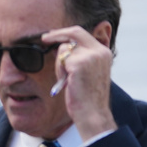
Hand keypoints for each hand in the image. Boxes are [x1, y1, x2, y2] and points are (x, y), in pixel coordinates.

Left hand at [43, 24, 116, 140]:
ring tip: (66, 80)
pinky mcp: (79, 63)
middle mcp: (99, 51)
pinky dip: (59, 71)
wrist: (92, 113)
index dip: (66, 32)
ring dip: (59, 64)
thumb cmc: (87, 98)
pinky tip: (66, 82)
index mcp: (103, 52)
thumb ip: (80, 58)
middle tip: (43, 38)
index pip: (83, 33)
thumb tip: (62, 48)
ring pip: (64, 49)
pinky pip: (61, 59)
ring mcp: (90, 56)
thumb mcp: (87, 73)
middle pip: (74, 32)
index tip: (53, 35)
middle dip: (57, 34)